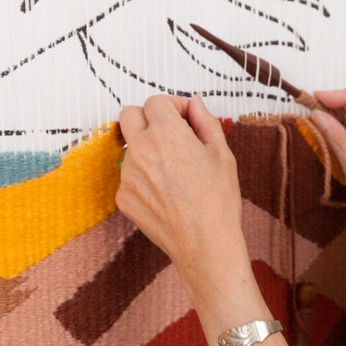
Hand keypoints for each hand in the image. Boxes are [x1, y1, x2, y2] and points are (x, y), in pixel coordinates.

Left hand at [116, 95, 247, 304]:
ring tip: (174, 172)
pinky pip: (129, 176)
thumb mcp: (222, 154)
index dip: (173, 106)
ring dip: (147, 149)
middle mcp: (141, 149)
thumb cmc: (218, 202)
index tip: (185, 117)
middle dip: (148, 117)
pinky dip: (144, 177)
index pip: (156, 102)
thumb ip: (205, 121)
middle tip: (169, 132)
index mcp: (166, 133)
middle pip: (129, 115)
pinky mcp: (123, 196)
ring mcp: (128, 174)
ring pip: (130, 147)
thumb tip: (195, 104)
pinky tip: (167, 192)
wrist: (205, 243)